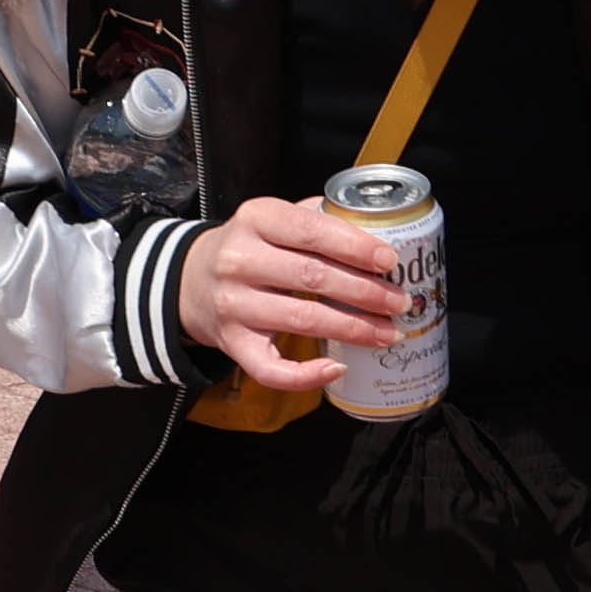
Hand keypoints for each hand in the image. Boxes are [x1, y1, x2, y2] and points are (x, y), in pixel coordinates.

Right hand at [177, 194, 406, 389]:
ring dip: (354, 329)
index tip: (390, 261)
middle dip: (366, 292)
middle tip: (400, 302)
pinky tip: (338, 366)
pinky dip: (308, 374)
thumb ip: (316, 217)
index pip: (312, 231)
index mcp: (255, 219)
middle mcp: (240, 261)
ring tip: (388, 332)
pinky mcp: (232, 343)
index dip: (356, 248)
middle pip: (313, 277)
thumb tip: (376, 233)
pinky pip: (272, 368)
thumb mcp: (271, 218)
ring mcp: (234, 305)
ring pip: (303, 320)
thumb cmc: (248, 248)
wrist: (190, 281)